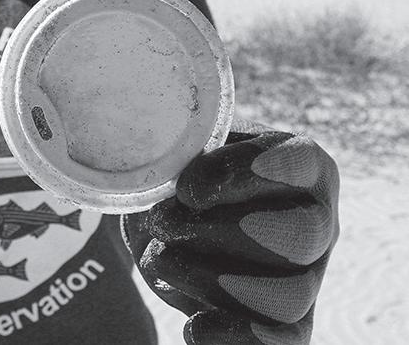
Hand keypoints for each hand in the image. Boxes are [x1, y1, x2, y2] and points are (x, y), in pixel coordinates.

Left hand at [122, 119, 338, 344]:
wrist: (168, 217)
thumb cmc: (184, 175)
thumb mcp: (184, 153)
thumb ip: (185, 157)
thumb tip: (175, 187)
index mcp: (302, 166)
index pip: (297, 163)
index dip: (242, 174)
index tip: (187, 188)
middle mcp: (317, 222)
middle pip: (300, 236)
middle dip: (219, 231)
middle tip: (165, 221)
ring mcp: (306, 276)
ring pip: (288, 296)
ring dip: (210, 281)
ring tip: (161, 257)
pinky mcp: (285, 321)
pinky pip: (281, 341)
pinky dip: (236, 338)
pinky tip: (194, 327)